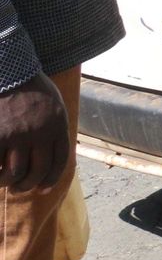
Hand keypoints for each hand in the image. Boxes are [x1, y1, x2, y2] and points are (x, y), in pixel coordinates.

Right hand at [0, 72, 70, 190]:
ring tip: (4, 182)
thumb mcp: (55, 106)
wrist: (11, 70)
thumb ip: (55, 128)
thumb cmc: (32, 88)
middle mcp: (40, 134)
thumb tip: (53, 152)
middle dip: (28, 185)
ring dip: (9, 182)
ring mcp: (17, 135)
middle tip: (19, 188)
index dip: (50, 180)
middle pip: (37, 172)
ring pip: (15, 173)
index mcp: (58, 127)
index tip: (42, 189)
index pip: (59, 163)